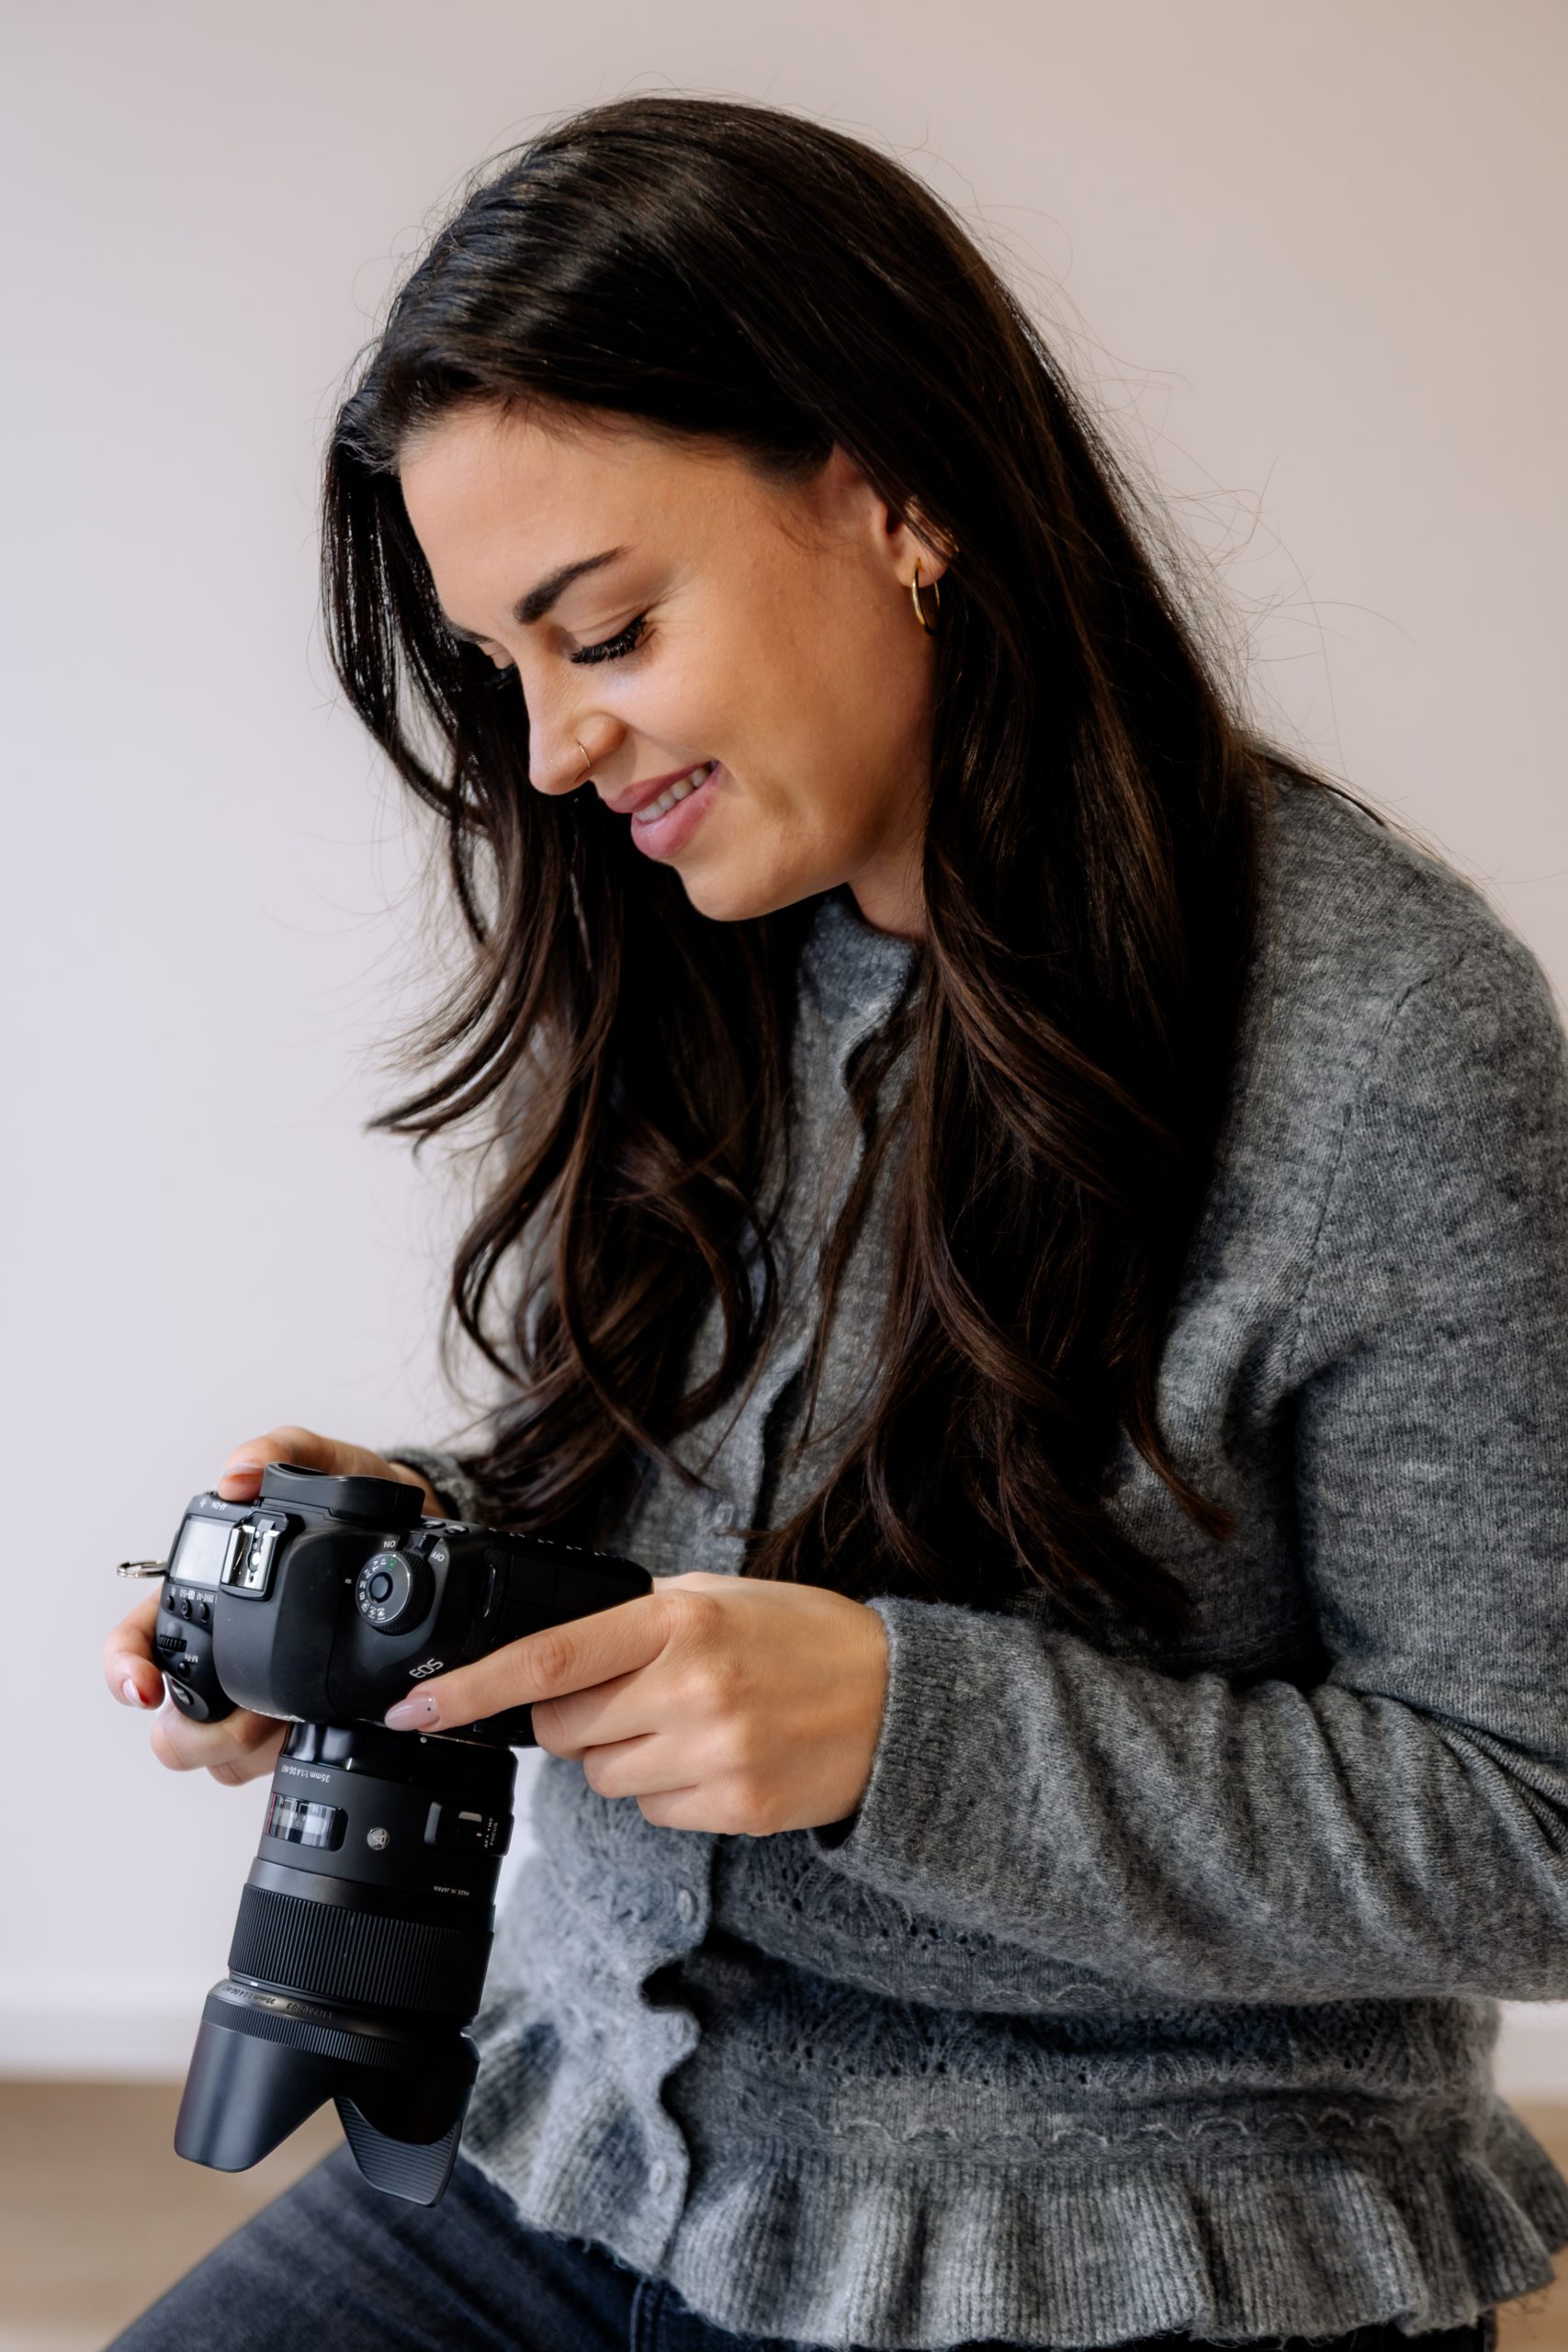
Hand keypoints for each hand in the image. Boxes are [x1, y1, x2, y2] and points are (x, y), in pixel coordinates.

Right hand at [104, 1422, 441, 1783]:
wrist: (420, 1537)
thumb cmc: (358, 1502)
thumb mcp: (326, 1463)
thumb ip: (282, 1452)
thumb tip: (236, 1473)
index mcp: (206, 1597)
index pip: (137, 1642)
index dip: (126, 1669)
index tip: (144, 1688)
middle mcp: (222, 1654)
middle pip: (174, 1724)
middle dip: (204, 1733)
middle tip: (252, 1714)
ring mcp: (258, 1696)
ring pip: (220, 1757)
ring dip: (246, 1749)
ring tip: (285, 1720)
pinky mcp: (298, 1721)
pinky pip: (269, 1763)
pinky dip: (283, 1755)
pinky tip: (312, 1730)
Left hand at [382, 1572, 890, 1835]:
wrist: (897, 1698)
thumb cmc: (801, 1637)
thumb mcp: (718, 1596)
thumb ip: (635, 1618)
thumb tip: (548, 1654)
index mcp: (677, 1620)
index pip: (547, 1657)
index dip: (470, 1689)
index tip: (414, 1707)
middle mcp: (690, 1686)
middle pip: (562, 1729)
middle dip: (575, 1718)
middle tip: (634, 1695)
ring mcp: (713, 1752)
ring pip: (600, 1778)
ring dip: (622, 1756)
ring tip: (688, 1725)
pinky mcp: (734, 1806)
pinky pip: (651, 1812)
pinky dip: (667, 1790)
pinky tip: (715, 1758)